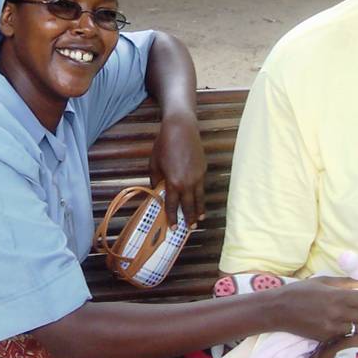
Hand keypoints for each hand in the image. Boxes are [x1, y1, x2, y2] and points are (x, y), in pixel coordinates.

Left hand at [149, 111, 206, 226]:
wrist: (181, 129)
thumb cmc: (164, 145)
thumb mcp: (154, 164)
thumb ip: (156, 180)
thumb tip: (158, 191)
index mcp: (174, 183)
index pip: (173, 205)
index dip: (172, 218)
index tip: (173, 228)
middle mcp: (188, 183)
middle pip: (189, 205)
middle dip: (189, 218)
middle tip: (190, 228)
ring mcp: (198, 176)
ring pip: (199, 198)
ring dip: (199, 210)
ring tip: (200, 220)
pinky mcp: (203, 170)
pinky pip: (202, 187)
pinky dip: (201, 196)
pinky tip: (200, 200)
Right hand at [274, 276, 357, 341]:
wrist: (278, 311)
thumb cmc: (299, 292)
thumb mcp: (321, 281)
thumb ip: (343, 283)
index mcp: (336, 296)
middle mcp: (337, 313)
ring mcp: (332, 328)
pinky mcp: (326, 338)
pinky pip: (345, 334)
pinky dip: (349, 329)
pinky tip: (345, 324)